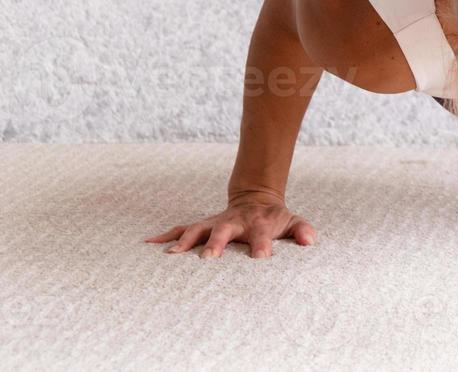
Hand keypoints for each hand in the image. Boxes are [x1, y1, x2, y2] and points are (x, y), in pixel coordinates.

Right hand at [145, 194, 316, 259]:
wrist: (255, 199)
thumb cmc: (275, 218)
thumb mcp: (292, 221)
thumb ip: (302, 230)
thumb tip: (310, 241)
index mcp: (258, 224)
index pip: (262, 235)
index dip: (263, 245)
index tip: (262, 258)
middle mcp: (233, 222)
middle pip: (223, 231)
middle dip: (216, 243)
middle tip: (208, 259)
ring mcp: (215, 223)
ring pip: (197, 229)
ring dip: (184, 241)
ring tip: (171, 254)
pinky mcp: (202, 226)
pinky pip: (180, 229)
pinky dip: (164, 236)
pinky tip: (147, 243)